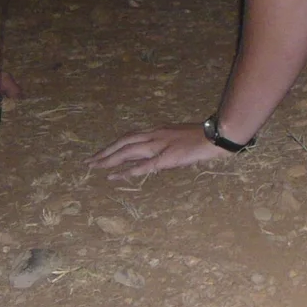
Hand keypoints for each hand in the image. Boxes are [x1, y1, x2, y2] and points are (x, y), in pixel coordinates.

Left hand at [89, 124, 230, 178]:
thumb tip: (157, 157)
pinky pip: (142, 166)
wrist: (217, 136)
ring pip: (127, 151)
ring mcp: (159, 146)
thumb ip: (167, 145)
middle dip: (105, 152)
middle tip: (89, 161)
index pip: (130, 137)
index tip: (102, 152)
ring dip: (109, 159)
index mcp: (158, 130)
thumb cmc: (204, 138)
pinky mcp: (166, 158)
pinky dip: (126, 171)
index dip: (114, 145)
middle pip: (123, 142)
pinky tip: (113, 175)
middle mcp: (155, 135)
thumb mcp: (181, 138)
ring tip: (94, 167)